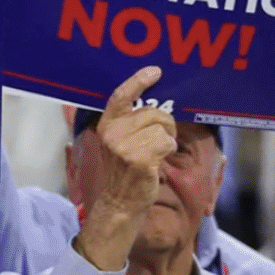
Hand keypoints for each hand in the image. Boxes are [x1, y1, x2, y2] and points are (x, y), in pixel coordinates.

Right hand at [72, 68, 176, 271]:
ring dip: (166, 140)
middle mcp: (113, 133)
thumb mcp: (117, 142)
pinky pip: (166, 142)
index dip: (138, 81)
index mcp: (107, 125)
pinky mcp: (139, 159)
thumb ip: (128, 122)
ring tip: (154, 154)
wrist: (120, 202)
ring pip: (163, 128)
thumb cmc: (125, 172)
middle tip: (157, 140)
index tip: (155, 72)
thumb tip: (151, 102)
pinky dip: (168, 150)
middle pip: (153, 112)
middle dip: (164, 124)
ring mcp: (125, 146)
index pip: (121, 96)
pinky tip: (157, 162)